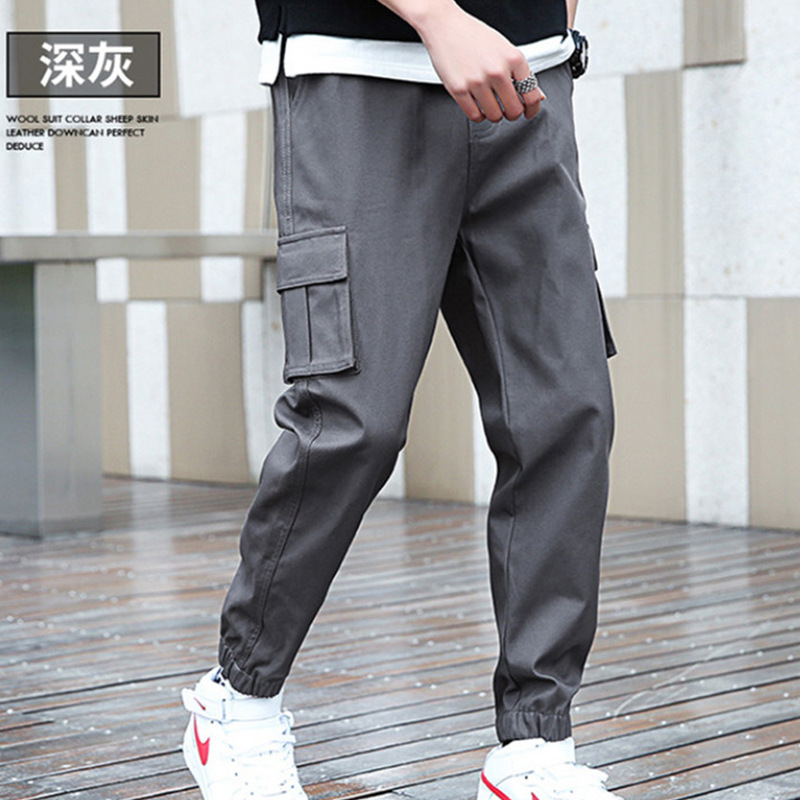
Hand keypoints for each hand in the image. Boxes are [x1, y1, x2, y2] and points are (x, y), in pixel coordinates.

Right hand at [411, 3, 545, 122]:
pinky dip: (479, 115)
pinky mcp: (459, 90)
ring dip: (494, 115)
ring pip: (495, 116)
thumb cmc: (472, 35)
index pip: (531, 94)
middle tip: (507, 109)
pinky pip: (475, 116)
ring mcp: (478, 82)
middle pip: (514, 110)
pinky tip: (478, 106)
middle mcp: (497, 71)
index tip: (528, 111)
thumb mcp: (503, 48)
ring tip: (490, 105)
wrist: (444, 25)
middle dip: (512, 113)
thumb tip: (536, 94)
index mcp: (513, 58)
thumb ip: (518, 72)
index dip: (532, 108)